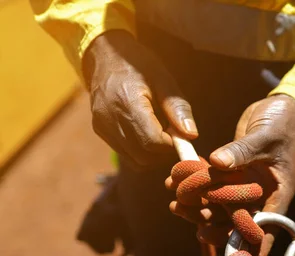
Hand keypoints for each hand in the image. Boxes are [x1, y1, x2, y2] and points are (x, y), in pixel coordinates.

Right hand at [83, 30, 197, 168]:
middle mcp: (110, 119)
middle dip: (164, 152)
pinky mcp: (100, 130)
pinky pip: (125, 153)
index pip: (153, 142)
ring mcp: (102, 127)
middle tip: (172, 134)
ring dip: (153, 154)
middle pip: (144, 156)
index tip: (181, 134)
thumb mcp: (163, 78)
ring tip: (160, 131)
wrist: (104, 53)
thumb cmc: (138, 63)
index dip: (172, 144)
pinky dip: (140, 150)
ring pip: (135, 160)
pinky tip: (146, 131)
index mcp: (127, 103)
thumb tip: (191, 135)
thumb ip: (177, 107)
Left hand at [167, 94, 294, 255]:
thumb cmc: (285, 124)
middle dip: (215, 229)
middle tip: (196, 230)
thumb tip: (216, 163)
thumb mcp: (266, 136)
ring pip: (221, 208)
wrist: (285, 109)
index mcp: (277, 196)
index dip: (252, 254)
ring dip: (198, 209)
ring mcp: (247, 187)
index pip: (265, 232)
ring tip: (175, 205)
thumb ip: (242, 150)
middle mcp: (261, 197)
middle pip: (237, 224)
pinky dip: (196, 188)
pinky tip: (173, 184)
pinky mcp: (234, 175)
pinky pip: (213, 188)